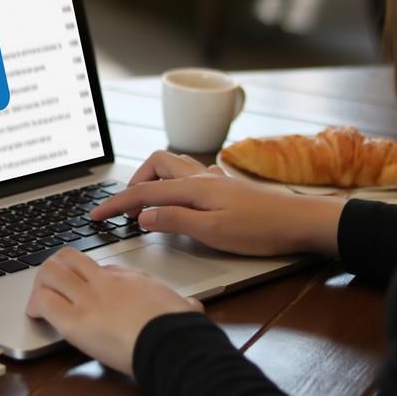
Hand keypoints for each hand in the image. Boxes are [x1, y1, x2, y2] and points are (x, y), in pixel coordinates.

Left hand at [26, 248, 203, 375]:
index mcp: (131, 278)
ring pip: (50, 272)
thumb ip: (183, 305)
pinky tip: (36, 317)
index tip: (84, 291)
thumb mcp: (184, 307)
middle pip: (69, 258)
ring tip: (38, 301)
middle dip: (54, 268)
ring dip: (40, 284)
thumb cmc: (181, 329)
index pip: (99, 268)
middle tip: (50, 287)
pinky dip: (34, 306)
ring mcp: (89, 298)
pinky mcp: (75, 321)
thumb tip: (191, 307)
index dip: (86, 278)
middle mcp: (106, 281)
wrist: (173, 343)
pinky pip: (43, 301)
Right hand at [93, 157, 345, 256]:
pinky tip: (181, 202)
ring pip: (174, 166)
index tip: (96, 215)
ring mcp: (215, 179)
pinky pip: (191, 175)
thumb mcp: (213, 232)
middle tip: (127, 207)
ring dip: (155, 179)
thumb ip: (175, 221)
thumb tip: (143, 215)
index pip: (144, 191)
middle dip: (135, 180)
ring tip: (148, 205)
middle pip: (157, 163)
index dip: (116, 203)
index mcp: (194, 187)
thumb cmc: (261, 229)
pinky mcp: (226, 187)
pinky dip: (174, 184)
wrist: (301, 222)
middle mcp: (202, 176)